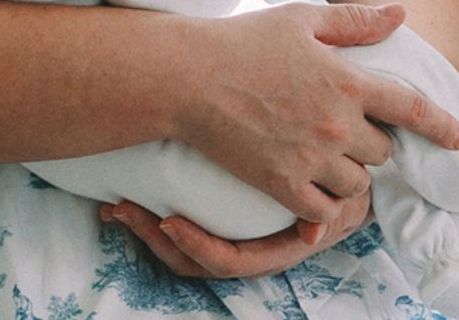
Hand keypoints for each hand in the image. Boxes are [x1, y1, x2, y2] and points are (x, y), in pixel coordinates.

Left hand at [102, 188, 371, 279]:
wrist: (342, 195)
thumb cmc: (339, 198)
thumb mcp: (341, 205)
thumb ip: (328, 217)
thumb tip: (314, 234)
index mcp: (271, 254)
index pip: (227, 261)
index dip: (196, 245)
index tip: (169, 221)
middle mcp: (243, 256)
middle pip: (188, 262)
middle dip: (152, 237)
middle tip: (124, 207)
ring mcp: (225, 243)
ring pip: (174, 253)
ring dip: (142, 230)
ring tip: (116, 207)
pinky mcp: (214, 227)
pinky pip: (176, 232)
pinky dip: (148, 219)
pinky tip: (126, 197)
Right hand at [174, 2, 458, 226]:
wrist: (187, 78)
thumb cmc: (245, 41)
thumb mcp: (304, 20)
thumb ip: (357, 23)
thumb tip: (402, 14)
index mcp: (350, 82)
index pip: (413, 109)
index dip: (441, 127)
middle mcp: (338, 123)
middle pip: (383, 152)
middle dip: (374, 144)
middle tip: (350, 133)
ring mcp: (310, 157)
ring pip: (357, 182)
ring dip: (350, 174)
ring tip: (330, 161)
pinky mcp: (281, 183)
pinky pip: (322, 210)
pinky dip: (325, 206)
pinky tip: (316, 193)